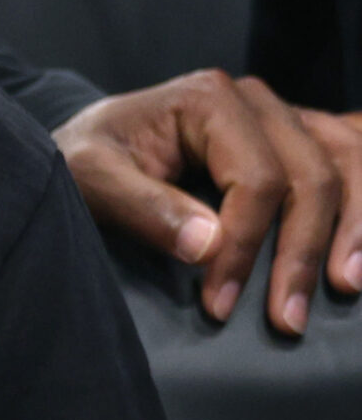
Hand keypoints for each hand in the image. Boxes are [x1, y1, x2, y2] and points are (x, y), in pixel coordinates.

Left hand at [54, 73, 361, 335]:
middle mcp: (257, 101)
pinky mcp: (297, 139)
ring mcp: (284, 116)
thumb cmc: (86, 159)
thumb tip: (207, 245)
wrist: (87, 145)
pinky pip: (352, 157)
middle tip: (286, 319)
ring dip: (356, 227)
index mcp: (209, 99)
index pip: (256, 179)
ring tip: (348, 285)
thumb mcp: (91, 177)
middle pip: (311, 175)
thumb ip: (144, 207)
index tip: (220, 304)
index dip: (245, 247)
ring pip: (347, 163)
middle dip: (303, 252)